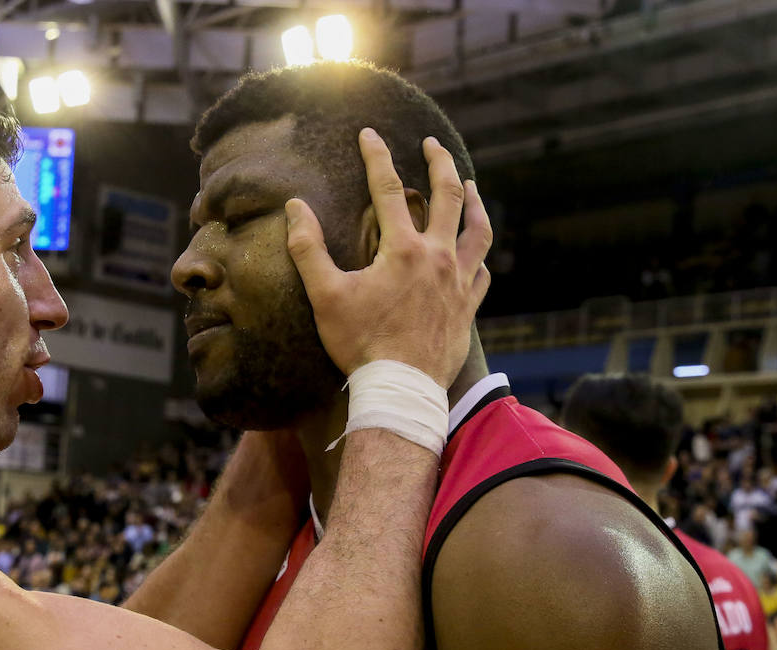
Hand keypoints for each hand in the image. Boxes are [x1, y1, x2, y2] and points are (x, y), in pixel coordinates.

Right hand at [285, 130, 491, 385]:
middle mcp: (437, 257)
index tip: (369, 133)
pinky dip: (479, 254)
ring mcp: (458, 282)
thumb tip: (294, 207)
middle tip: (432, 144)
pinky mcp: (467, 308)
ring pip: (477, 230)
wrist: (401, 389)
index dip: (377, 156)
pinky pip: (482, 272)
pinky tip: (475, 251)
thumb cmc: (360, 344)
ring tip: (469, 185)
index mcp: (402, 248)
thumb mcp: (325, 296)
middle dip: (439, 163)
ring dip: (473, 202)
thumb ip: (308, 248)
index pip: (389, 188)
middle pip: (446, 196)